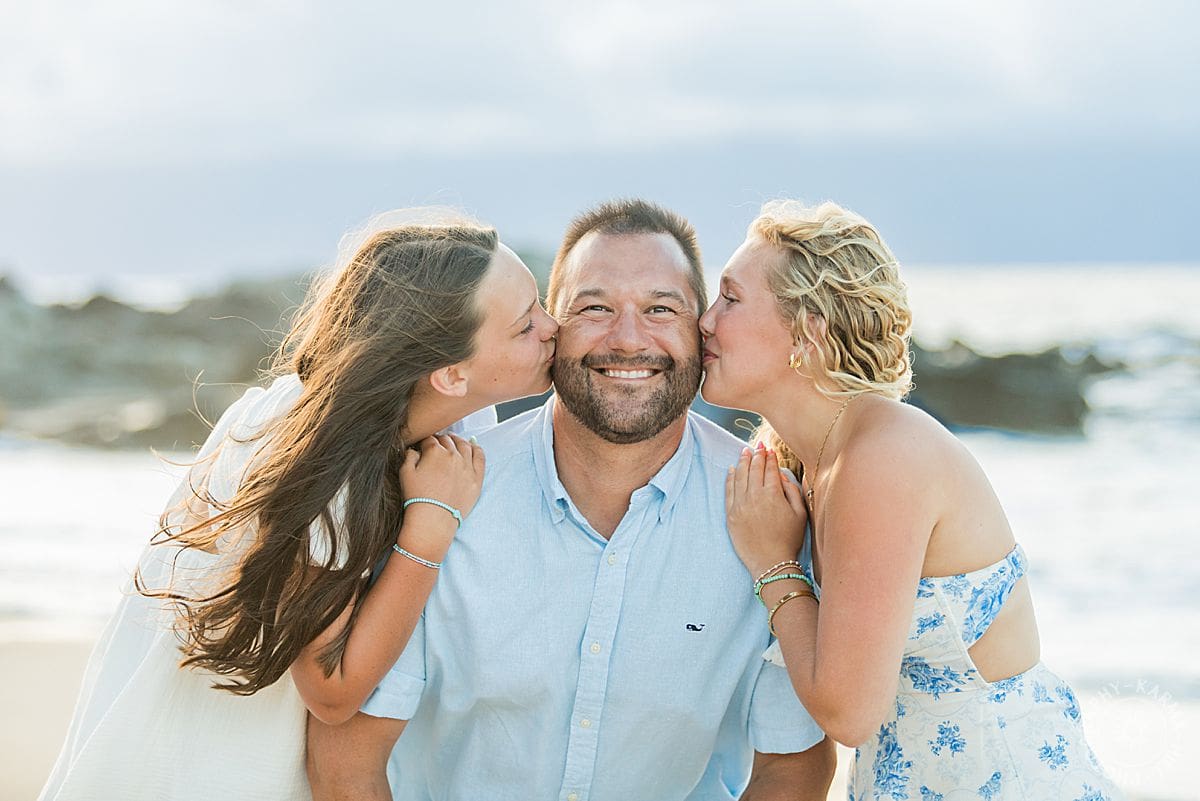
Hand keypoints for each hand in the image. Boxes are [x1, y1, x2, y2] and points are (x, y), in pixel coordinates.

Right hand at [397, 434, 484, 557]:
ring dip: (457, 441)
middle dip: (440, 440)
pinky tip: (473, 445)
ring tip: (453, 441)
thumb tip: (414, 450)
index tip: (423, 445)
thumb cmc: (417, 497)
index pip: (430, 439)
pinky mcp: (476, 478)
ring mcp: (467, 466)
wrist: (433, 519)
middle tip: (437, 444)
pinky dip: (476, 448)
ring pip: (464, 445)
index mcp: (435, 452)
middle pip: (447, 441)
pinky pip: (480, 457)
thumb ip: (409, 456)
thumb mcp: (405, 473)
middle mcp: (453, 455)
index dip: (425, 441)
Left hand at [726, 445, 808, 577]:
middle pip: (754, 469)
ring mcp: (740, 505)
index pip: (769, 469)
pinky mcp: (731, 515)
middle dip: (757, 455)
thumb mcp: (800, 514)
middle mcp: (755, 497)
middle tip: (758, 447)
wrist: (771, 563)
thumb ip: (792, 491)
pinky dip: (730, 478)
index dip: (770, 458)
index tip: (770, 450)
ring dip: (743, 462)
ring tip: (745, 452)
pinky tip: (732, 469)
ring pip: (740, 477)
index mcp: (773, 495)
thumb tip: (780, 476)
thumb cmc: (789, 539)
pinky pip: (729, 491)